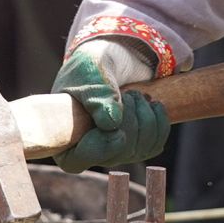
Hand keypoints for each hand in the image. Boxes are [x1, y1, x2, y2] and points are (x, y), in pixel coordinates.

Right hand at [50, 38, 168, 173]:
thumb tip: (112, 123)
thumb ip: (97, 97)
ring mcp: (116, 152)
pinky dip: (158, 120)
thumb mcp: (89, 75)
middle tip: (127, 93)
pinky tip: (152, 104)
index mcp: (65, 140)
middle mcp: (90, 153)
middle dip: (129, 119)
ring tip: (135, 94)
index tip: (115, 128)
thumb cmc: (90, 68)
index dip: (99, 149)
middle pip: (118, 152)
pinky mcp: (137, 146)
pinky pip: (156, 144)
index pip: (78, 160)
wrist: (110, 62)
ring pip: (140, 149)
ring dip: (145, 116)